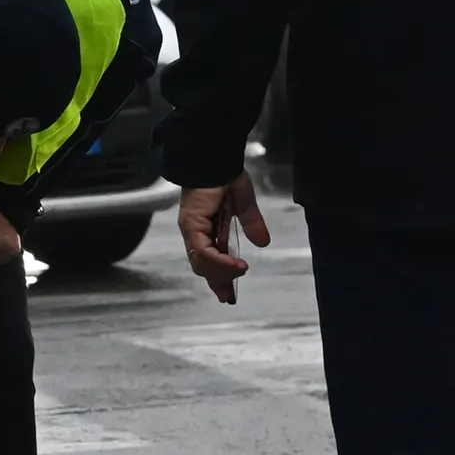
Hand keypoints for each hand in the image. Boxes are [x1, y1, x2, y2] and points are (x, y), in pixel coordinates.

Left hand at [177, 171, 270, 303]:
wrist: (215, 157)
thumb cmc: (225, 175)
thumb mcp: (244, 204)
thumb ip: (251, 224)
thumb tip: (263, 243)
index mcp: (205, 229)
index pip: (208, 261)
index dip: (218, 279)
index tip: (228, 296)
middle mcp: (195, 233)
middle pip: (202, 267)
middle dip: (217, 283)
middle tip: (229, 297)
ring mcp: (191, 230)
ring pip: (202, 263)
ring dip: (222, 273)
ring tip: (240, 272)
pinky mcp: (191, 225)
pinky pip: (204, 252)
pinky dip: (219, 262)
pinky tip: (235, 265)